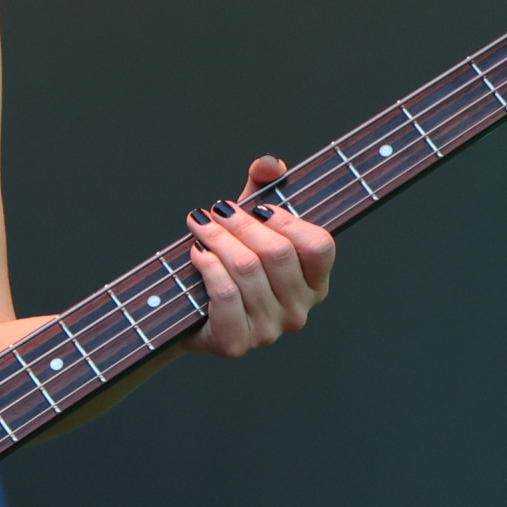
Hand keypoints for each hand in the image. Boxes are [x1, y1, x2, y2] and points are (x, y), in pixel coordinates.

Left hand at [179, 155, 335, 358]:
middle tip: (216, 210)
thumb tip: (268, 164)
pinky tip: (197, 254)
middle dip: (241, 224)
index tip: (258, 208)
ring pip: (246, 269)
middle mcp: (299, 310)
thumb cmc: (227, 266)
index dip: (287, 219)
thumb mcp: (248, 225)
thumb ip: (262, 189)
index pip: (319, 245)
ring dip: (217, 239)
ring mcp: (269, 330)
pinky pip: (225, 293)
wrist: (188, 312)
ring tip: (200, 226)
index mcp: (314, 283)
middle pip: (276, 252)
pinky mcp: (236, 342)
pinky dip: (208, 266)